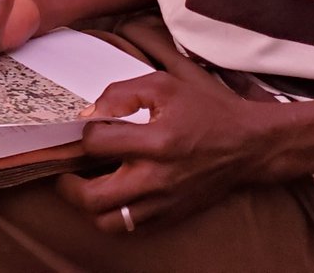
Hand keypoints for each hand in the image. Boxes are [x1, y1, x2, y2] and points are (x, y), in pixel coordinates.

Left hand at [56, 73, 272, 231]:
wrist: (248, 145)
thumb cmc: (205, 110)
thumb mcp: (164, 85)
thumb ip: (122, 93)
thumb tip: (90, 112)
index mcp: (156, 141)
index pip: (97, 143)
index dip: (85, 132)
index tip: (90, 127)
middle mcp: (157, 178)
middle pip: (93, 198)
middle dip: (68, 185)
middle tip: (65, 172)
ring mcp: (163, 202)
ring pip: (108, 222)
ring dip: (88, 206)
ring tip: (84, 187)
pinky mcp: (170, 216)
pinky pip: (130, 228)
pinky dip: (113, 215)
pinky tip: (113, 195)